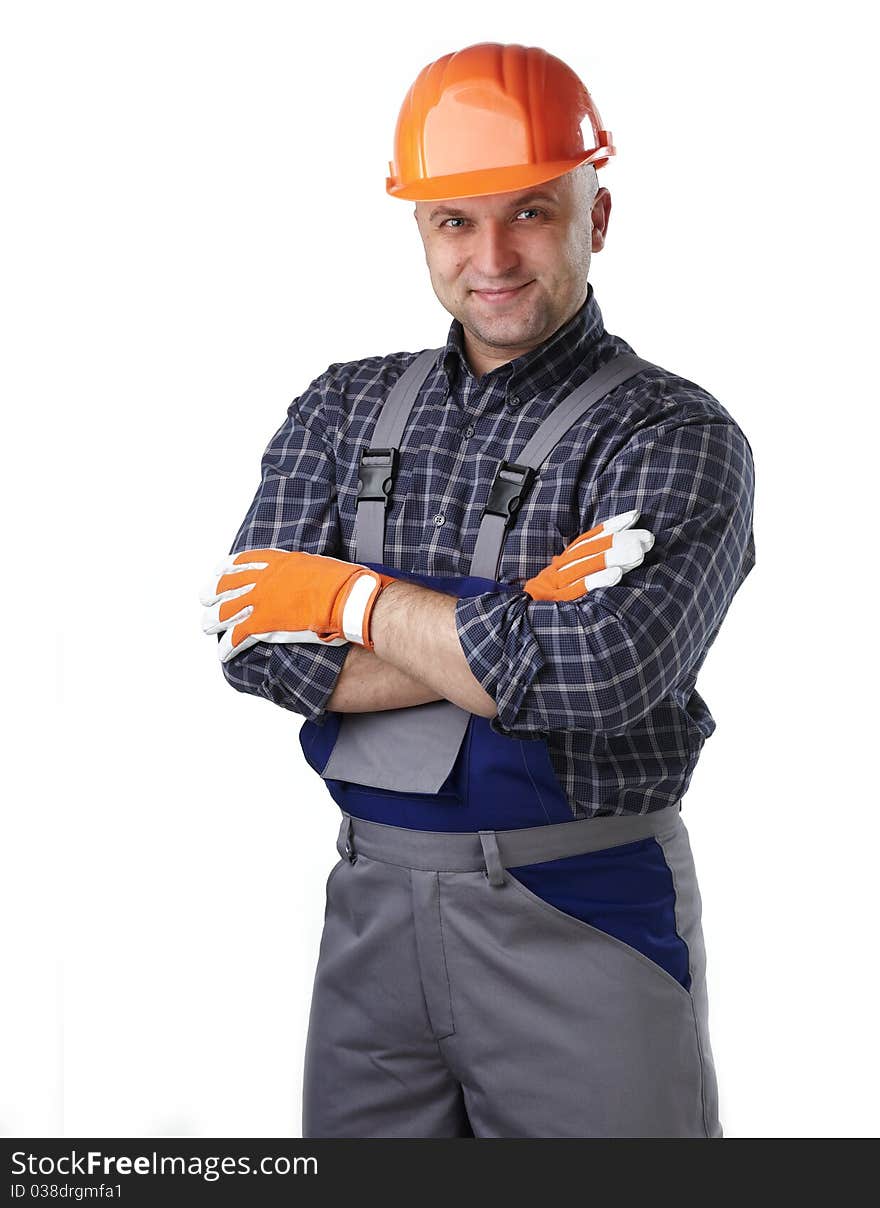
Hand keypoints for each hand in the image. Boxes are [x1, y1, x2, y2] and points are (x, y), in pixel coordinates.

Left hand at [200, 548, 397, 662]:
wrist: (346, 598)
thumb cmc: (340, 583)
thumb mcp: (314, 564)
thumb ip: (297, 570)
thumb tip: (299, 575)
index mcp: (275, 562)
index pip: (240, 562)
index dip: (226, 569)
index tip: (218, 572)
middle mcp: (262, 579)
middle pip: (226, 586)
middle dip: (213, 593)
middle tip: (206, 599)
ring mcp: (259, 602)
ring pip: (224, 612)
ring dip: (213, 620)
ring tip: (207, 626)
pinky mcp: (262, 626)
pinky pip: (235, 638)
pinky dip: (227, 647)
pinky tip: (223, 654)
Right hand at [524, 508, 654, 600]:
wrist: (520, 620)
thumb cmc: (550, 602)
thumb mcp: (567, 580)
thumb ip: (586, 567)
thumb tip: (619, 554)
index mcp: (565, 560)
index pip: (591, 537)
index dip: (612, 525)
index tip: (635, 516)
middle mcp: (560, 567)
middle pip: (593, 549)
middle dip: (622, 541)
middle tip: (647, 538)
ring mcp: (558, 583)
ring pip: (589, 565)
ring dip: (616, 556)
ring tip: (639, 552)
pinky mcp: (558, 600)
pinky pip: (580, 588)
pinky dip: (598, 579)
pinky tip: (617, 574)